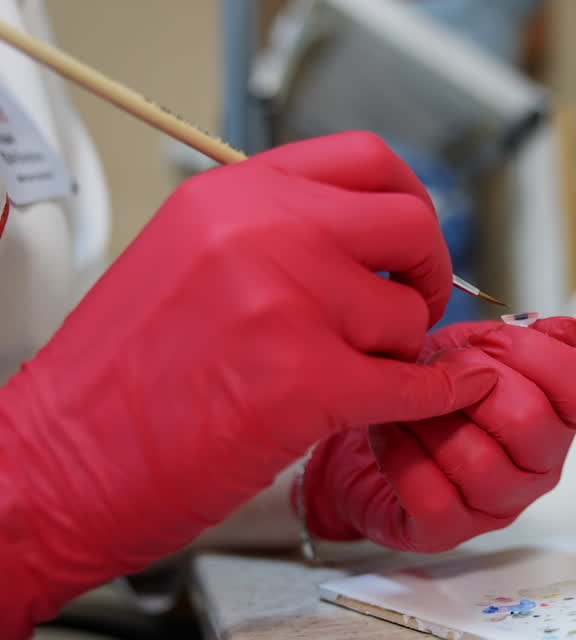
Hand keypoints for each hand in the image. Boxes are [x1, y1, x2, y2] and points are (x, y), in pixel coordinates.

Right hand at [0, 131, 491, 639]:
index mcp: (234, 194)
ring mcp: (287, 303)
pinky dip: (434, 399)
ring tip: (358, 372)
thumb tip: (365, 234)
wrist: (59, 461)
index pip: (369, 161)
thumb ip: (275, 231)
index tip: (412, 240)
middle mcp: (263, 232)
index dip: (410, 202)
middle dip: (429, 270)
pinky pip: (415, 385)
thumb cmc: (119, 376)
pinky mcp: (306, 382)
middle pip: (411, 225)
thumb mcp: (189, 257)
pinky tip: (432, 400)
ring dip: (401, 350)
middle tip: (412, 304)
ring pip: (410, 315)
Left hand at [300, 316, 575, 552]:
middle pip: (529, 419)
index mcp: (558, 418)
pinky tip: (390, 432)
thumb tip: (568, 330)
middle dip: (470, 380)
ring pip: (477, 460)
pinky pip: (431, 494)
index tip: (488, 342)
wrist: (364, 442)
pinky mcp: (448, 532)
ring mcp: (498, 505)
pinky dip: (400, 454)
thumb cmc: (429, 394)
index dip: (535, 353)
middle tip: (436, 368)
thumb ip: (518, 338)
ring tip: (405, 401)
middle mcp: (540, 467)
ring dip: (429, 418)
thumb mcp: (471, 350)